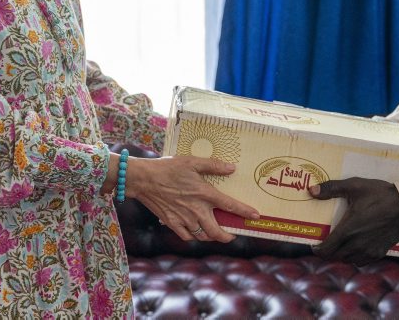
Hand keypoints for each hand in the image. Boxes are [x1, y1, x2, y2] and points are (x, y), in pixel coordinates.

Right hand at [128, 156, 258, 242]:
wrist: (143, 179)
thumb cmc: (168, 168)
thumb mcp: (192, 162)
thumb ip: (213, 165)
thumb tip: (231, 168)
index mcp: (204, 193)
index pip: (230, 205)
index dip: (245, 212)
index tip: (255, 216)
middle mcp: (196, 210)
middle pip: (216, 231)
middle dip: (227, 236)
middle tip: (232, 235)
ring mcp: (184, 219)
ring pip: (202, 236)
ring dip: (211, 236)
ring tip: (215, 233)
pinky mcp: (172, 223)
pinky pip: (187, 236)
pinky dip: (193, 236)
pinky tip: (195, 231)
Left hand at [309, 177, 398, 265]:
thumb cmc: (379, 195)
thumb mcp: (354, 186)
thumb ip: (332, 188)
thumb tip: (311, 191)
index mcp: (348, 230)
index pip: (326, 250)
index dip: (317, 249)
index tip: (314, 243)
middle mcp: (356, 245)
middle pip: (334, 257)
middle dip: (327, 251)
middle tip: (325, 241)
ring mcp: (368, 251)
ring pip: (347, 260)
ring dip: (340, 254)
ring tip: (339, 244)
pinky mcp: (379, 252)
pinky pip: (361, 261)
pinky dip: (354, 257)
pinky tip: (355, 246)